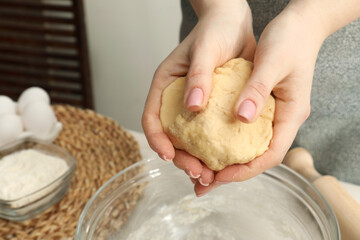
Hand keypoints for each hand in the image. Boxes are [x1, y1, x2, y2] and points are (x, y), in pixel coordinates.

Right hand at [142, 0, 254, 190]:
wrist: (236, 24)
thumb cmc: (215, 31)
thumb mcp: (205, 50)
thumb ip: (198, 77)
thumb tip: (192, 107)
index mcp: (166, 86)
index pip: (152, 118)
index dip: (157, 140)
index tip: (169, 156)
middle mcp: (178, 100)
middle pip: (171, 137)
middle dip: (182, 159)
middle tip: (199, 174)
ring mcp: (196, 107)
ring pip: (191, 141)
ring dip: (198, 161)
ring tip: (212, 176)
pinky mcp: (214, 110)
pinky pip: (211, 135)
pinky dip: (215, 151)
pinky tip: (226, 162)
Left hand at [195, 3, 327, 195]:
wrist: (298, 26)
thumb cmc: (290, 40)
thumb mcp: (272, 62)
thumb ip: (257, 90)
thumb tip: (241, 117)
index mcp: (290, 114)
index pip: (270, 155)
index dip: (245, 170)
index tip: (219, 176)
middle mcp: (282, 119)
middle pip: (257, 157)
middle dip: (230, 173)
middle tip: (201, 184)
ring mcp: (272, 114)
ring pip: (248, 147)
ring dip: (225, 161)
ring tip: (199, 170)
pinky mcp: (261, 106)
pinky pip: (243, 132)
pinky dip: (226, 142)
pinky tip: (208, 143)